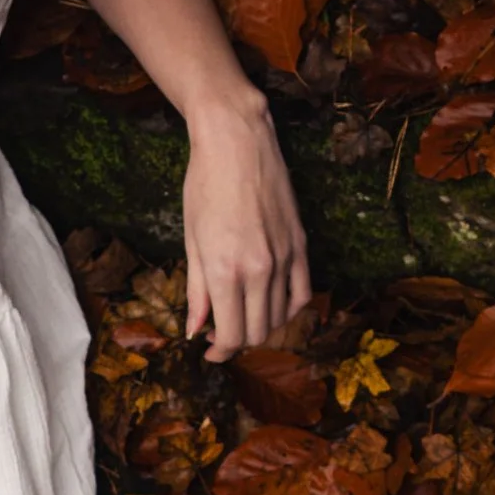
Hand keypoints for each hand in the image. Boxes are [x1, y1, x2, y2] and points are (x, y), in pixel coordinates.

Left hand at [182, 95, 312, 361]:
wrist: (237, 142)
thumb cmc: (203, 186)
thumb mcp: (191, 241)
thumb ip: (196, 291)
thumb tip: (195, 330)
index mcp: (224, 271)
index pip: (232, 336)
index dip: (220, 352)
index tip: (209, 350)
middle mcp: (259, 270)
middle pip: (257, 333)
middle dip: (238, 342)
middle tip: (220, 333)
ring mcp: (284, 258)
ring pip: (281, 318)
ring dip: (262, 327)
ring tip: (242, 316)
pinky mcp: (301, 244)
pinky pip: (302, 293)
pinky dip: (288, 309)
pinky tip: (272, 305)